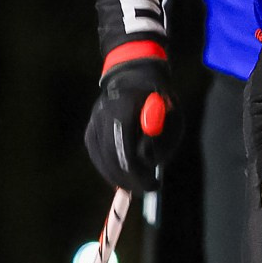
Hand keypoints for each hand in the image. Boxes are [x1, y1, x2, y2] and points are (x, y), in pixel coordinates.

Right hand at [85, 60, 183, 190]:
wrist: (134, 74)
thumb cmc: (159, 96)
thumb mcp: (171, 113)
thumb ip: (161, 136)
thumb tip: (146, 161)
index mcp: (124, 107)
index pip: (125, 151)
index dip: (139, 173)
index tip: (153, 184)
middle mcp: (103, 114)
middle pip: (110, 158)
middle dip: (128, 179)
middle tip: (145, 188)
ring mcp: (93, 121)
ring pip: (101, 159)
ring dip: (118, 176)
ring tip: (136, 182)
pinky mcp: (89, 128)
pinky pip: (96, 154)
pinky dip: (108, 168)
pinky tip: (122, 174)